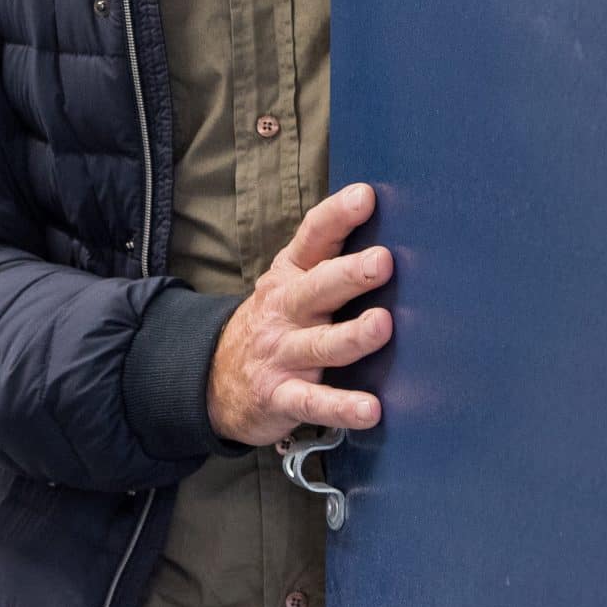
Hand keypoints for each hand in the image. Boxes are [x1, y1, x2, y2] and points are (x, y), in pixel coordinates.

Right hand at [207, 182, 394, 445]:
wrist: (214, 378)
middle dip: (349, 273)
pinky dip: (341, 407)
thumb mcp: (289, 283)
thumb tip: (393, 233)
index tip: (366, 197)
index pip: (312, 237)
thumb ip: (329, 260)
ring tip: (381, 326)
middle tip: (383, 261)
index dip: (338, 216)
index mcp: (290, 274)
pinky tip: (370, 410)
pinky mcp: (282, 397)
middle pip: (318, 288)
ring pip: (320, 345)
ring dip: (352, 336)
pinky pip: (313, 403)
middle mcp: (286, 309)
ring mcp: (282, 354)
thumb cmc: (275, 321)